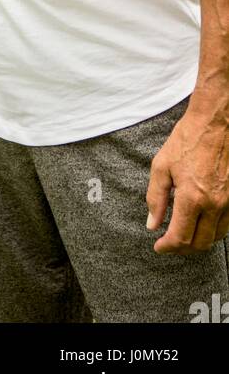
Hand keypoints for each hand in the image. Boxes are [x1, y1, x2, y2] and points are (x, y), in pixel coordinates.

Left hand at [146, 100, 228, 252]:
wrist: (214, 124)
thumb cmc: (186, 140)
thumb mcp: (161, 166)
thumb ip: (156, 198)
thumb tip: (152, 223)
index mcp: (193, 199)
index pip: (181, 238)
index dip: (167, 247)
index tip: (158, 246)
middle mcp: (214, 206)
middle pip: (200, 244)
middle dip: (182, 249)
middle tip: (169, 244)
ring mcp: (228, 203)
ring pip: (216, 237)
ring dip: (199, 242)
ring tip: (184, 236)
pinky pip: (226, 225)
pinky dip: (213, 231)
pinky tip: (201, 224)